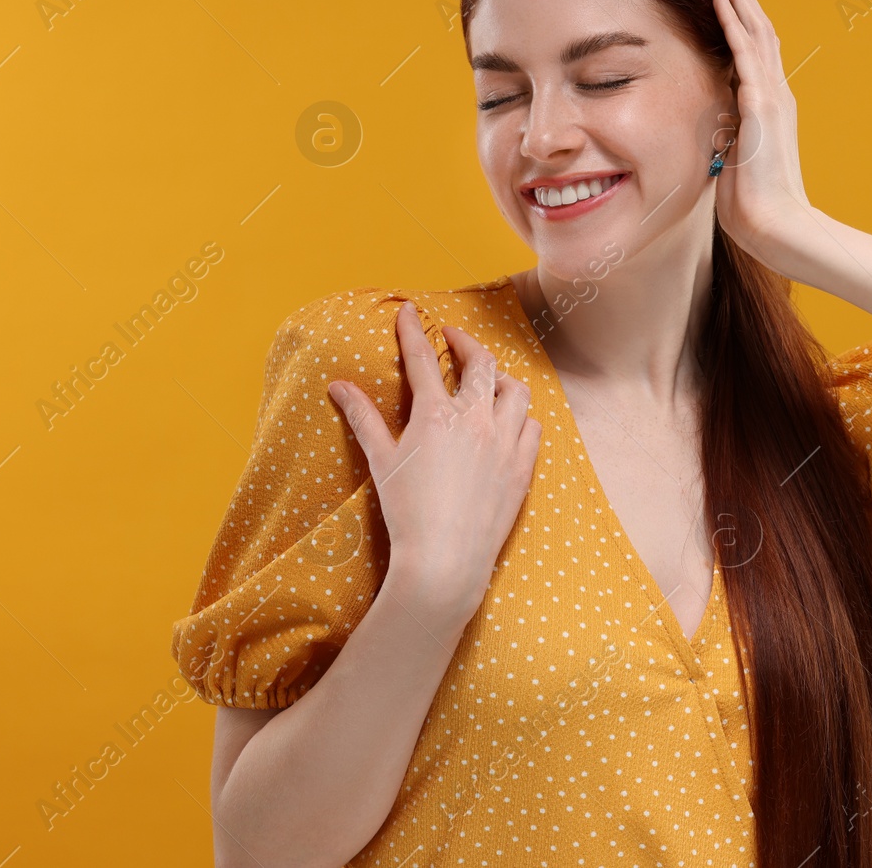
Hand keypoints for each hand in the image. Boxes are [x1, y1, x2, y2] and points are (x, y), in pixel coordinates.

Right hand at [327, 301, 541, 628]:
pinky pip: (532, 427)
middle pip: (480, 364)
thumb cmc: (407, 512)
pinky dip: (522, 417)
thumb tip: (338, 386)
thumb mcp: (380, 461)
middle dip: (466, 344)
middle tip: (454, 340)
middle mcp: (476, 420)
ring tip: (489, 380)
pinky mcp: (522, 467)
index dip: (414, 330)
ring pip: (516, 391)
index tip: (409, 311)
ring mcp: (505, 442)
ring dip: (501, 379)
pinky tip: (511, 422)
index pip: (424, 358)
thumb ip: (363, 418)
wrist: (445, 560)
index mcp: (437, 414)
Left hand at [709, 0, 816, 260]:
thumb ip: (727, 137)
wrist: (776, 227)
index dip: (739, 16)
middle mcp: (773, 94)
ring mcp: (770, 99)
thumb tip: (711, 131)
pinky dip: (732, 24)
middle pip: (758, 28)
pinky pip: (745, 56)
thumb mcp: (734, 160)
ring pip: (754, 31)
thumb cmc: (754, 204)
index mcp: (766, 105)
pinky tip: (718, 0)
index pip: (753, 49)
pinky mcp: (761, 109)